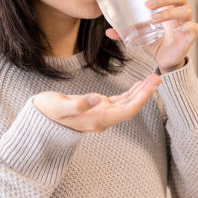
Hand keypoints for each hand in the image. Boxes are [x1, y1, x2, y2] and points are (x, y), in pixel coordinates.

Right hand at [32, 73, 161, 131]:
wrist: (40, 118)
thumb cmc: (48, 111)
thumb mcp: (59, 106)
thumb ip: (77, 104)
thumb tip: (95, 99)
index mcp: (97, 119)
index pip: (126, 111)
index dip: (141, 100)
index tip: (151, 87)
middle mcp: (103, 119)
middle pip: (131, 107)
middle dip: (145, 93)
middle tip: (157, 78)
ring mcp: (101, 114)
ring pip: (127, 103)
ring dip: (140, 92)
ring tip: (152, 78)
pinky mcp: (98, 107)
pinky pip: (119, 101)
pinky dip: (130, 92)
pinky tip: (139, 85)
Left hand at [104, 0, 197, 72]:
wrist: (165, 59)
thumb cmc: (155, 41)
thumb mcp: (139, 34)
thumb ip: (125, 31)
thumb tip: (109, 32)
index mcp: (168, 5)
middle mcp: (179, 11)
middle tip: (148, 5)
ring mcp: (186, 22)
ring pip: (185, 9)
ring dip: (169, 12)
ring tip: (154, 19)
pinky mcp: (190, 35)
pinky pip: (195, 27)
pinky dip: (189, 27)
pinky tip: (181, 29)